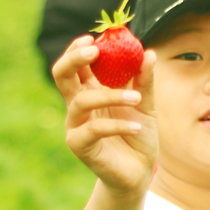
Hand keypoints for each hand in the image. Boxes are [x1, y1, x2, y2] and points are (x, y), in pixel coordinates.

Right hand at [52, 35, 156, 194]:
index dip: (78, 48)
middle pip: (61, 75)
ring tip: (137, 98)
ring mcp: (75, 126)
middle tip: (94, 50)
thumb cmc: (138, 136)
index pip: (76, 64)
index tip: (94, 37)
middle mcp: (78, 106)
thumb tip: (148, 52)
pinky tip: (137, 126)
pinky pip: (93, 129)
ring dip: (111, 95)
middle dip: (74, 59)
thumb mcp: (146, 105)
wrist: (139, 172)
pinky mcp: (79, 145)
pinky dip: (117, 125)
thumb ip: (145, 81)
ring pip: (81, 101)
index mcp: (89, 90)